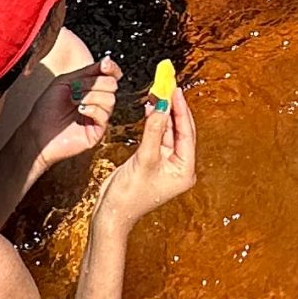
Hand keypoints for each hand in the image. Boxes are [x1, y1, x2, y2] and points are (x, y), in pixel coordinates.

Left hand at [28, 56, 119, 175]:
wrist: (37, 132)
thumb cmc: (47, 108)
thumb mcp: (65, 81)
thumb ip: (87, 71)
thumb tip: (108, 61)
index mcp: (91, 88)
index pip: (111, 75)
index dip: (112, 68)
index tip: (105, 65)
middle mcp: (98, 101)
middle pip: (112, 84)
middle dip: (92, 83)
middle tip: (75, 89)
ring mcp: (99, 116)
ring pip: (110, 99)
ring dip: (90, 96)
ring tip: (74, 101)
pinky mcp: (98, 131)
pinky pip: (104, 115)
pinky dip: (92, 109)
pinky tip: (80, 111)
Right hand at [97, 82, 198, 229]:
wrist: (111, 213)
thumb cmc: (129, 195)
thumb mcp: (144, 159)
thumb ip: (154, 131)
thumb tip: (162, 106)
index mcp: (185, 170)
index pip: (186, 132)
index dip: (180, 109)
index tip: (175, 89)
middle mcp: (180, 166)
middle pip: (180, 129)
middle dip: (173, 107)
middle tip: (168, 85)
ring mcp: (167, 163)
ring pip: (169, 131)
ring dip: (163, 112)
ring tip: (158, 91)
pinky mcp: (154, 161)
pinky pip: (158, 136)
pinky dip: (154, 122)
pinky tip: (151, 108)